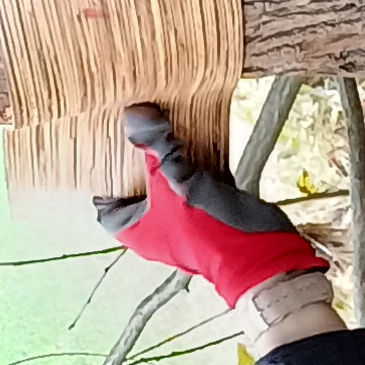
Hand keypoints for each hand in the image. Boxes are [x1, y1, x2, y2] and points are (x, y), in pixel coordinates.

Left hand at [93, 101, 326, 306]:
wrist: (259, 251)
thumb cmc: (207, 227)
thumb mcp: (175, 180)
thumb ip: (155, 146)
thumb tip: (134, 114)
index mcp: (137, 230)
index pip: (106, 204)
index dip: (104, 177)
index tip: (107, 148)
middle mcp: (157, 228)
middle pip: (139, 188)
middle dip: (140, 159)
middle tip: (138, 129)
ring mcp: (184, 220)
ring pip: (170, 184)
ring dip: (171, 158)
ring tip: (165, 125)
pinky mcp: (209, 212)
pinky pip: (196, 183)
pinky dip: (197, 164)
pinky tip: (198, 137)